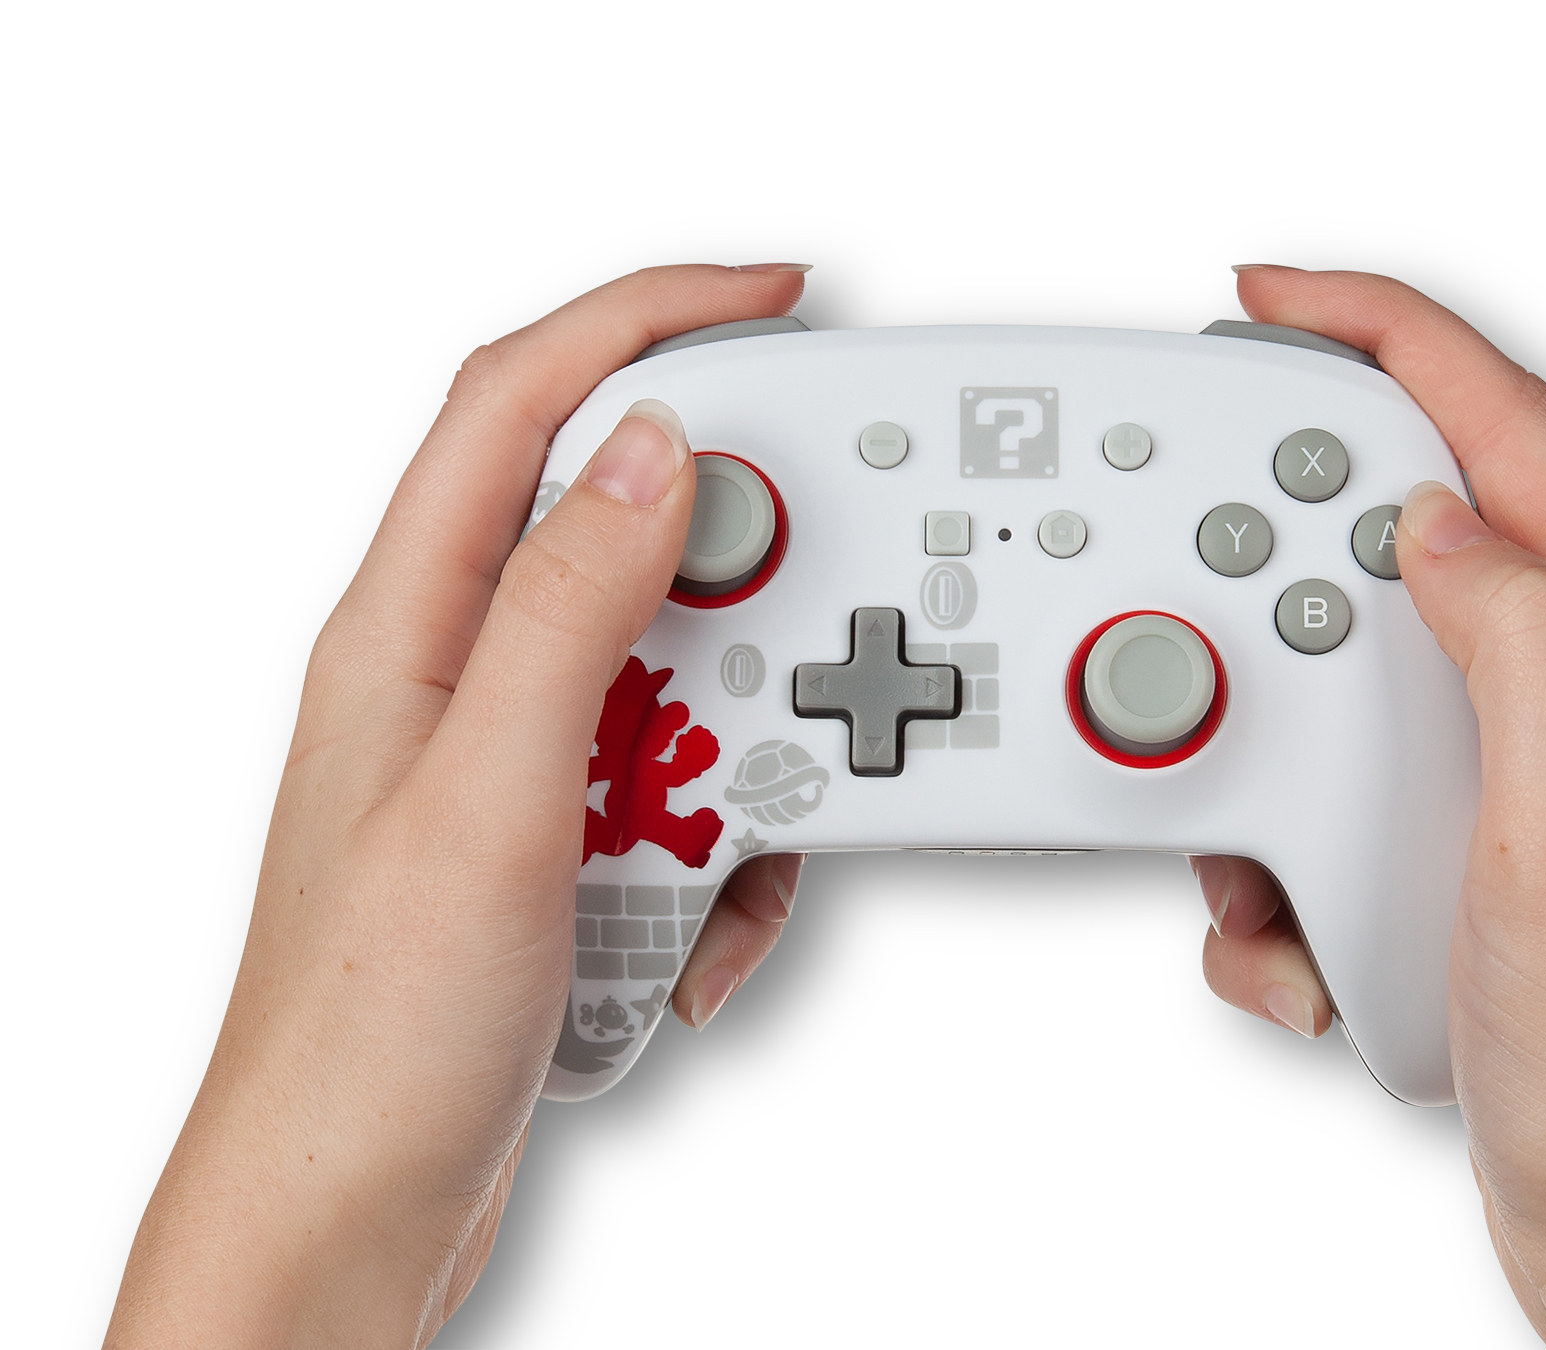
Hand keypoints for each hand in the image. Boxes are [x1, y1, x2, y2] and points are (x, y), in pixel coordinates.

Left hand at [107, 264, 812, 1347]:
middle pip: (630, 537)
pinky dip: (730, 852)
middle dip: (742, 587)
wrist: (357, 1212)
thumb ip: (565, 612)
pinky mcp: (571, 841)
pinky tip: (700, 931)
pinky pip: (692, 792)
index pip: (519, 403)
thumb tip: (648, 453)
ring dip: (742, 749)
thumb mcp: (489, 802)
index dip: (645, 319)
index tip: (775, 298)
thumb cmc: (371, 1029)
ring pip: (685, 678)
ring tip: (727, 843)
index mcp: (407, 629)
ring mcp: (521, 762)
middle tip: (815, 628)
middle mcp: (463, 675)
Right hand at [1196, 267, 1545, 1346]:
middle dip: (1275, 549)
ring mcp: (1497, 770)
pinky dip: (1268, 855)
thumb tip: (1436, 520)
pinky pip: (1314, 800)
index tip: (1273, 298)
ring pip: (1332, 677)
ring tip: (1243, 828)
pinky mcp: (1440, 850)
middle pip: (1397, 530)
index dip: (1385, 333)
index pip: (1500, 424)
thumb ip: (1522, 638)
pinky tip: (1289, 932)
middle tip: (1189, 570)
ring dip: (1256, 736)